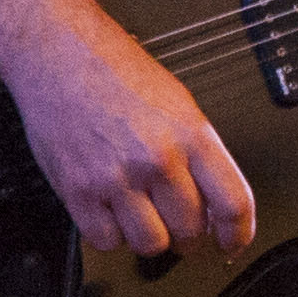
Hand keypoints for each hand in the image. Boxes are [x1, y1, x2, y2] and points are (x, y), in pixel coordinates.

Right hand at [0, 10, 255, 265]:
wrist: (59, 52)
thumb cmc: (115, 70)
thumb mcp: (177, 101)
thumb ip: (198, 151)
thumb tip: (214, 199)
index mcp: (191, 134)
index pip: (233, 203)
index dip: (238, 234)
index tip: (232, 242)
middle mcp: (157, 158)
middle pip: (191, 231)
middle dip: (188, 236)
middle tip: (179, 227)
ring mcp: (117, 177)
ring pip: (151, 244)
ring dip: (150, 238)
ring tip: (142, 216)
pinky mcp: (79, 191)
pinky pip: (106, 240)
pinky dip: (110, 234)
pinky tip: (110, 211)